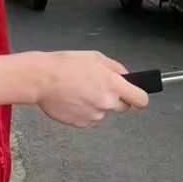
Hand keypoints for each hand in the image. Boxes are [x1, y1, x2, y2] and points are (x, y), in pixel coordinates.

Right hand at [32, 51, 148, 125]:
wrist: (41, 80)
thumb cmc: (65, 65)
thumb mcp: (96, 57)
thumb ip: (116, 68)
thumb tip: (126, 76)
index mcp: (113, 85)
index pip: (141, 100)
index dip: (140, 98)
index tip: (137, 97)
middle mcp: (107, 103)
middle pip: (123, 107)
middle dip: (115, 99)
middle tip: (98, 88)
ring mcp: (94, 116)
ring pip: (103, 112)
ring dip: (96, 104)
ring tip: (79, 91)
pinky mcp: (82, 124)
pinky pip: (89, 118)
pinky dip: (84, 111)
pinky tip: (73, 99)